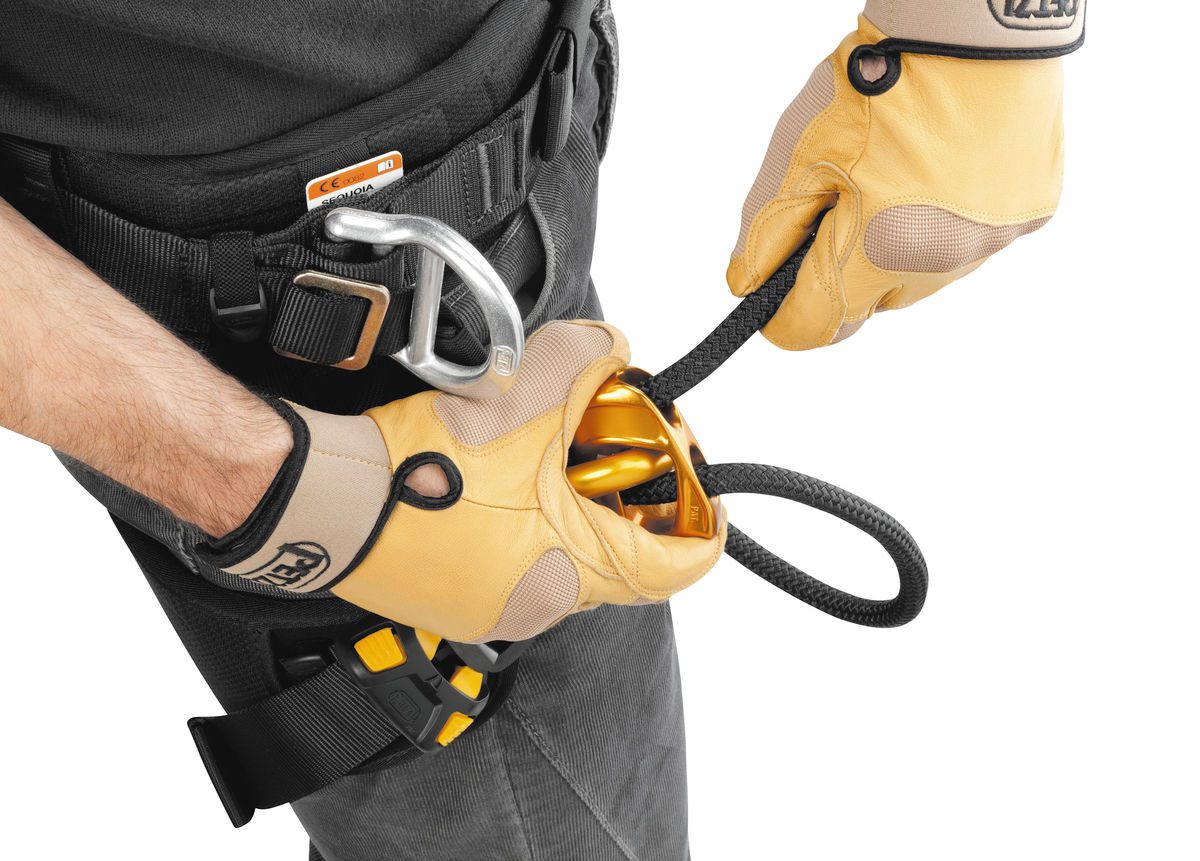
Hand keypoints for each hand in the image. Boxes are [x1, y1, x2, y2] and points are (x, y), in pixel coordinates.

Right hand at [204, 321, 726, 642]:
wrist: (328, 496)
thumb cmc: (423, 465)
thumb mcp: (527, 385)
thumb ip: (592, 357)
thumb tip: (613, 351)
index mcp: (572, 571)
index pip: (676, 564)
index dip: (701, 523)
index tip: (702, 496)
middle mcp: (536, 604)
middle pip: (616, 555)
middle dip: (618, 500)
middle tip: (603, 453)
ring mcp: (489, 608)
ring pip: (559, 556)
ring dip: (563, 508)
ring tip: (538, 458)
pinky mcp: (448, 600)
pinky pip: (506, 562)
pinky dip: (516, 523)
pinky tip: (490, 481)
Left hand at [728, 2, 1083, 349]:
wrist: (972, 22)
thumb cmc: (882, 81)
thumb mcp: (799, 153)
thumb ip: (768, 231)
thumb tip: (749, 286)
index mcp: (885, 251)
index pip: (817, 324)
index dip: (784, 313)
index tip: (770, 292)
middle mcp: (948, 261)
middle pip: (871, 302)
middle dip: (844, 268)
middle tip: (838, 201)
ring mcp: (996, 240)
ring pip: (922, 275)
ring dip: (896, 246)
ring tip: (892, 176)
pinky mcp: (1031, 213)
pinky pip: (970, 241)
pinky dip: (945, 220)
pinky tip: (939, 169)